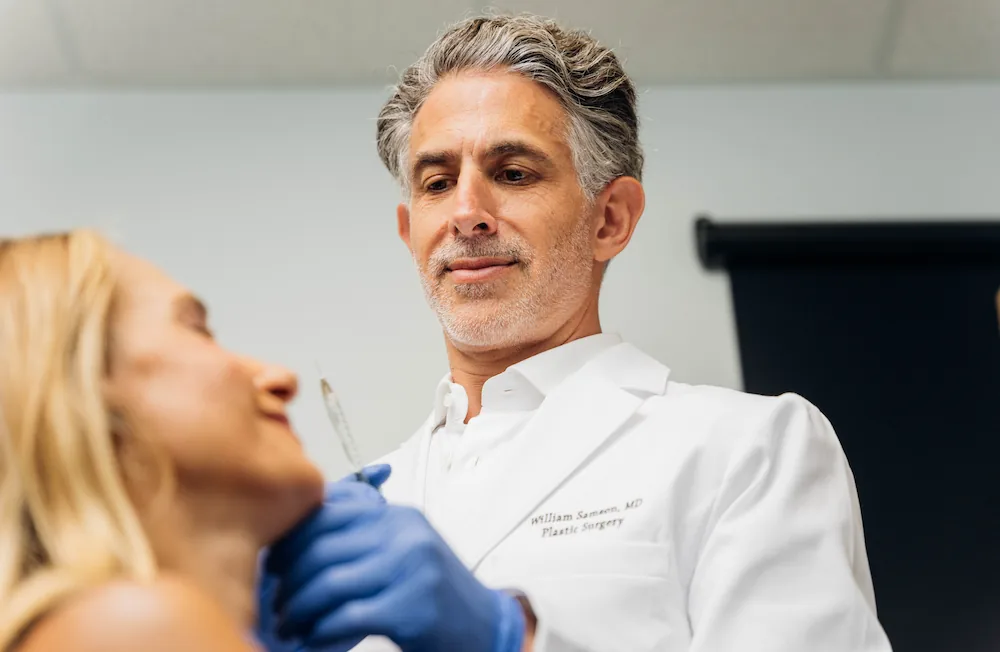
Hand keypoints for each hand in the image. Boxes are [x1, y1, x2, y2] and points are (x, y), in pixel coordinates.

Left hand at [264, 481, 525, 651]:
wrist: (484, 626)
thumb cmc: (434, 594)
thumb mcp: (403, 551)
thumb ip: (363, 540)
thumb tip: (297, 542)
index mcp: (397, 517)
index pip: (329, 514)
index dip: (292, 540)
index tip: (274, 564)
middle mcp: (404, 535)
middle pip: (323, 548)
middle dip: (289, 579)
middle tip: (276, 602)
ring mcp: (410, 569)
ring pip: (330, 583)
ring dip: (299, 609)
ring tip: (288, 624)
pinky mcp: (411, 607)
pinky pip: (347, 617)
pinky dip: (321, 632)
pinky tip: (312, 640)